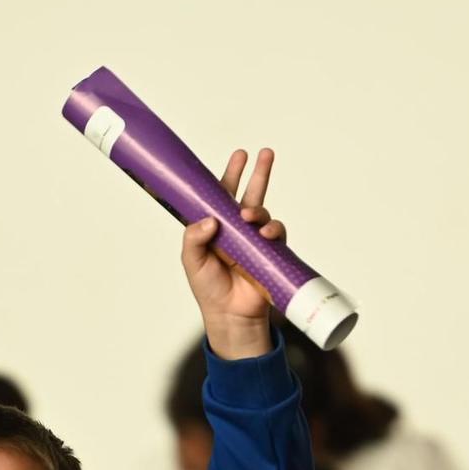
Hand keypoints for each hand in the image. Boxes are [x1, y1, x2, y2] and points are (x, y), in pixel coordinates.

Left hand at [182, 148, 281, 359]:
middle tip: (264, 153)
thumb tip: (210, 219)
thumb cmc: (208, 289)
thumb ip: (194, 238)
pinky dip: (273, 229)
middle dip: (258, 173)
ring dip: (257, 208)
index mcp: (216, 227)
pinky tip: (266, 232)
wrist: (231, 316)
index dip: (230, 175)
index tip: (239, 156)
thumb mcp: (192, 261)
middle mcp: (237, 230)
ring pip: (262, 212)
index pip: (221, 195)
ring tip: (248, 216)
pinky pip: (276, 233)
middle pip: (249, 194)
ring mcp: (255, 240)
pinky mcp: (270, 252)